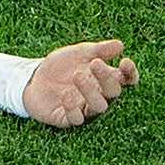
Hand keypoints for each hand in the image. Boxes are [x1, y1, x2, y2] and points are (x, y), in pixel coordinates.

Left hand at [22, 39, 139, 128]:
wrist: (34, 79)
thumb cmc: (62, 67)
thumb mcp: (78, 53)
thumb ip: (98, 50)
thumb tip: (120, 45)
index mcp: (105, 80)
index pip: (126, 80)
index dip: (130, 73)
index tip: (125, 61)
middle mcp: (99, 96)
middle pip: (113, 92)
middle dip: (106, 78)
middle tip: (95, 63)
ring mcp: (85, 109)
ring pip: (98, 107)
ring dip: (90, 92)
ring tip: (77, 75)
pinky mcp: (68, 119)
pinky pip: (76, 119)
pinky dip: (72, 108)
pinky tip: (65, 95)